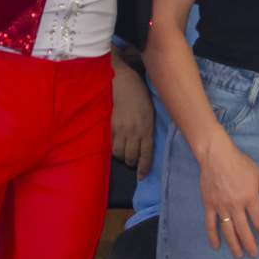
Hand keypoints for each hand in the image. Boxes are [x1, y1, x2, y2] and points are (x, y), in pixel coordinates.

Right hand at [111, 52, 155, 178]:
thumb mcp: (150, 112)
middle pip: (131, 156)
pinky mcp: (109, 127)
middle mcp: (134, 132)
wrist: (123, 82)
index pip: (147, 153)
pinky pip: (109, 144)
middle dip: (131, 161)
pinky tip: (113, 144)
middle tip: (131, 160)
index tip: (141, 176)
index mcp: (147, 128)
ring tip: (122, 151)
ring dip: (121, 155)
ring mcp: (120, 130)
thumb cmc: (140, 95)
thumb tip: (144, 144)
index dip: (144, 167)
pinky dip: (111, 147)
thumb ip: (147, 129)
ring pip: (119, 153)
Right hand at [199, 135, 258, 258]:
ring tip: (238, 255)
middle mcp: (236, 206)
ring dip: (234, 245)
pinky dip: (212, 236)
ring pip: (228, 231)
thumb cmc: (239, 163)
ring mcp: (221, 207)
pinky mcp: (209, 205)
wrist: (216, 156)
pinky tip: (216, 246)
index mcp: (250, 198)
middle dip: (250, 244)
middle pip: (244, 230)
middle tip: (254, 254)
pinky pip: (210, 224)